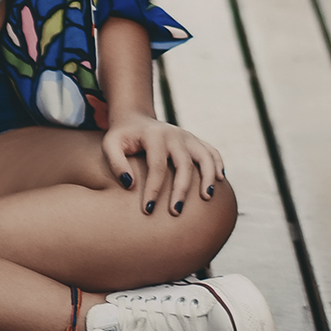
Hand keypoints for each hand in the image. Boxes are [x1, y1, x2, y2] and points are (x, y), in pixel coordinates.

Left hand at [101, 111, 223, 215]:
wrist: (135, 118)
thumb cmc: (121, 137)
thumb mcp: (110, 145)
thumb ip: (116, 163)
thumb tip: (130, 185)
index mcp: (153, 135)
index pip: (157, 165)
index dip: (153, 189)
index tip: (148, 210)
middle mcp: (173, 134)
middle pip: (183, 164)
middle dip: (181, 190)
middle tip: (176, 212)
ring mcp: (186, 136)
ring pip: (204, 156)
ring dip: (208, 177)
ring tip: (207, 198)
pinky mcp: (194, 140)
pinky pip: (211, 151)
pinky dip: (218, 164)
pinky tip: (220, 181)